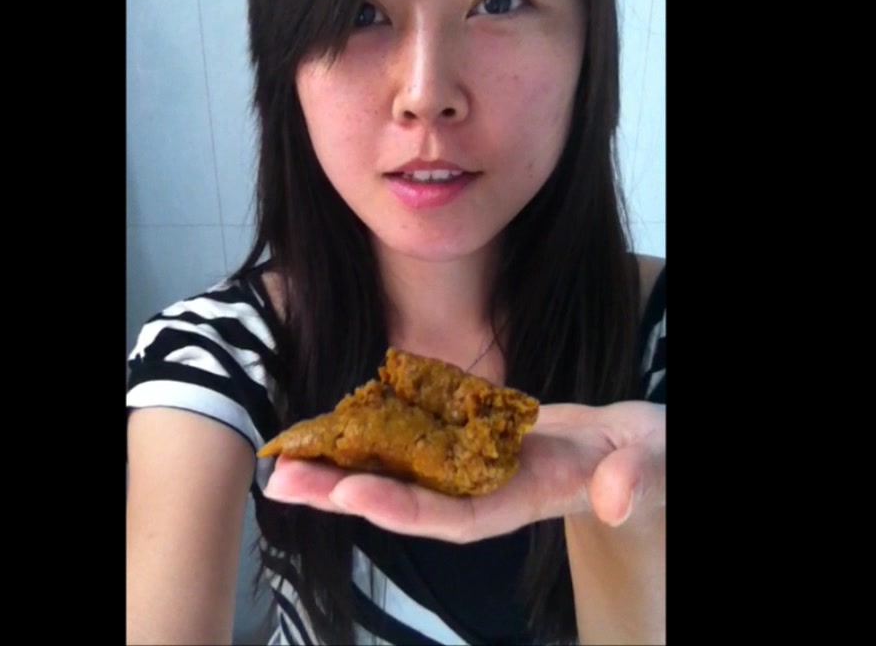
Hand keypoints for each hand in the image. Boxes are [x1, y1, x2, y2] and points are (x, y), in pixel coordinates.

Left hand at [262, 400, 664, 542]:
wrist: (634, 446)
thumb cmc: (648, 459)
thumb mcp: (653, 465)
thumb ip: (638, 479)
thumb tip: (618, 498)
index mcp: (524, 500)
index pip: (455, 515)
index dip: (403, 506)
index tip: (350, 492)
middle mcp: (488, 489)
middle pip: (409, 498)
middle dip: (346, 491)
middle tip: (283, 481)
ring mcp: (477, 464)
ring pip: (404, 467)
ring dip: (347, 462)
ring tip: (290, 455)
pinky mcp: (474, 436)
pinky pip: (420, 435)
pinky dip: (380, 429)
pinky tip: (339, 420)